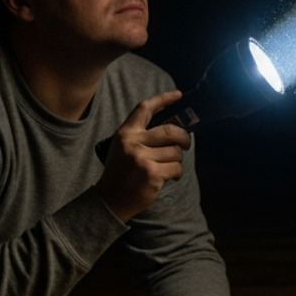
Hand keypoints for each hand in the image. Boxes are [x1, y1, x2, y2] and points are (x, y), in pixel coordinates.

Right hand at [97, 90, 190, 222]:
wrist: (110, 199)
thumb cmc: (121, 172)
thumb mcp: (123, 148)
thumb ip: (142, 137)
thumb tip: (173, 129)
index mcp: (125, 134)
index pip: (145, 109)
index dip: (163, 99)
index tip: (178, 95)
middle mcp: (133, 143)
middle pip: (170, 130)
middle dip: (184, 137)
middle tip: (185, 144)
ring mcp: (142, 159)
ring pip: (175, 152)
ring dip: (177, 160)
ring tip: (168, 167)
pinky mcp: (152, 174)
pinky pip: (176, 167)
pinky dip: (177, 173)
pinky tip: (168, 177)